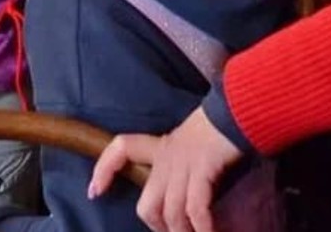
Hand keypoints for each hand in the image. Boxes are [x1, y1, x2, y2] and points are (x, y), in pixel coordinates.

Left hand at [89, 106, 243, 231]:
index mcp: (160, 146)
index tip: (93, 192)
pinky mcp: (203, 167)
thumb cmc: (217, 131)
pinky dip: (202, 227)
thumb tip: (181, 203)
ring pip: (171, 211)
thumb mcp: (189, 147)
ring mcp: (184, 162)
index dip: (103, 168)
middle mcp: (166, 156)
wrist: (237, 110)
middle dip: (158, 227)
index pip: (121, 148)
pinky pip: (195, 207)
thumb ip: (178, 167)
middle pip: (148, 202)